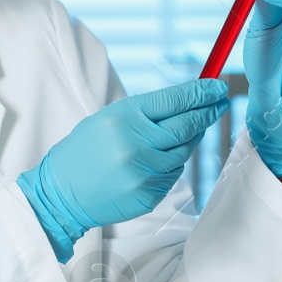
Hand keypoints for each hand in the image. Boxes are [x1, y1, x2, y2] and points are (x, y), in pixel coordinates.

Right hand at [17, 78, 229, 261]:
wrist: (61, 193)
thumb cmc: (85, 151)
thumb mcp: (108, 119)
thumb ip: (146, 112)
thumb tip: (187, 102)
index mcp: (124, 117)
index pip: (174, 100)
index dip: (200, 92)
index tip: (216, 87)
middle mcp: (137, 143)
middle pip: (187, 124)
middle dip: (207, 112)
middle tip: (219, 103)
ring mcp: (145, 171)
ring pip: (184, 151)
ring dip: (188, 139)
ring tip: (182, 132)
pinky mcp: (149, 194)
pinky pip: (173, 174)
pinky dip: (171, 164)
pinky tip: (157, 160)